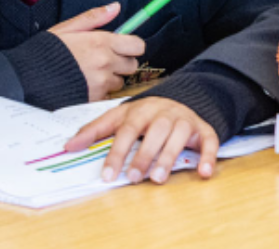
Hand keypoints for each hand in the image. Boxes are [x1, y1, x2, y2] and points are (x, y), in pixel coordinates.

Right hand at [48, 2, 144, 100]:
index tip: (121, 47)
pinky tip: (84, 86)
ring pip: (119, 82)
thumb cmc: (44, 53)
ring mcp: (100, 83)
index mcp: (101, 42)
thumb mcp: (68, 28)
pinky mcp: (93, 99)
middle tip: (105, 61)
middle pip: (132, 65)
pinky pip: (106, 96)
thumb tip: (114, 7)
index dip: (131, 46)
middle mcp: (105, 63)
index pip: (137, 45)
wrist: (24, 78)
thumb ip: (94, 17)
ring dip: (110, 79)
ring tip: (90, 74)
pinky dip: (99, 92)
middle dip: (121, 63)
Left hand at [65, 97, 219, 184]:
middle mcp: (164, 113)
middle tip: (133, 178)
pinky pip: (210, 141)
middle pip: (155, 132)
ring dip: (169, 157)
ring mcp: (186, 120)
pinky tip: (203, 173)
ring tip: (158, 179)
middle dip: (144, 155)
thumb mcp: (119, 117)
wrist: (182, 98)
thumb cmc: (145, 114)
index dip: (117, 153)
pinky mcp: (204, 129)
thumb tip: (68, 146)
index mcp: (141, 110)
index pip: (128, 130)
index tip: (107, 175)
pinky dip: (208, 157)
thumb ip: (95, 131)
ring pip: (179, 136)